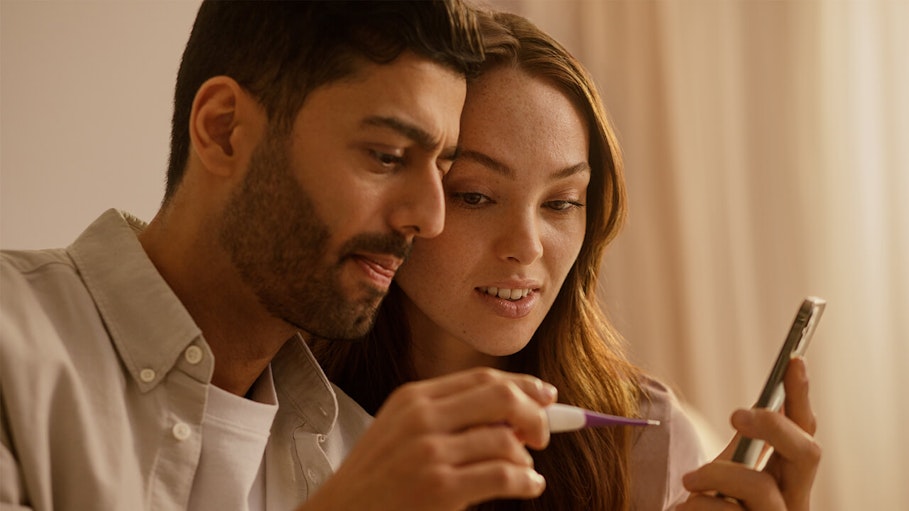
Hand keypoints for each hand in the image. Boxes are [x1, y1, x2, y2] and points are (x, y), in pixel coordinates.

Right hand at [298, 367, 557, 510]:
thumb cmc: (376, 480)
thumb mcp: (400, 432)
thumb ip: (448, 416)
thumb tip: (514, 415)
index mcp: (413, 398)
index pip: (483, 378)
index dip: (523, 385)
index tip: (546, 396)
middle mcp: (421, 418)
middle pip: (501, 396)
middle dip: (534, 413)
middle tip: (543, 435)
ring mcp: (429, 453)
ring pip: (505, 439)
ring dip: (526, 457)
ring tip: (525, 471)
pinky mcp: (439, 488)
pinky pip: (504, 475)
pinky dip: (527, 480)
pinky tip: (529, 486)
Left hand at [678, 357, 820, 510]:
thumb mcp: (723, 477)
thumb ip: (741, 451)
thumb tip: (752, 410)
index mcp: (787, 484)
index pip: (806, 434)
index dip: (803, 397)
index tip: (792, 360)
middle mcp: (793, 506)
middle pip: (808, 452)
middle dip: (774, 424)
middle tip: (734, 412)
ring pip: (759, 485)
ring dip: (716, 475)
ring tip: (689, 482)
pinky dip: (697, 505)